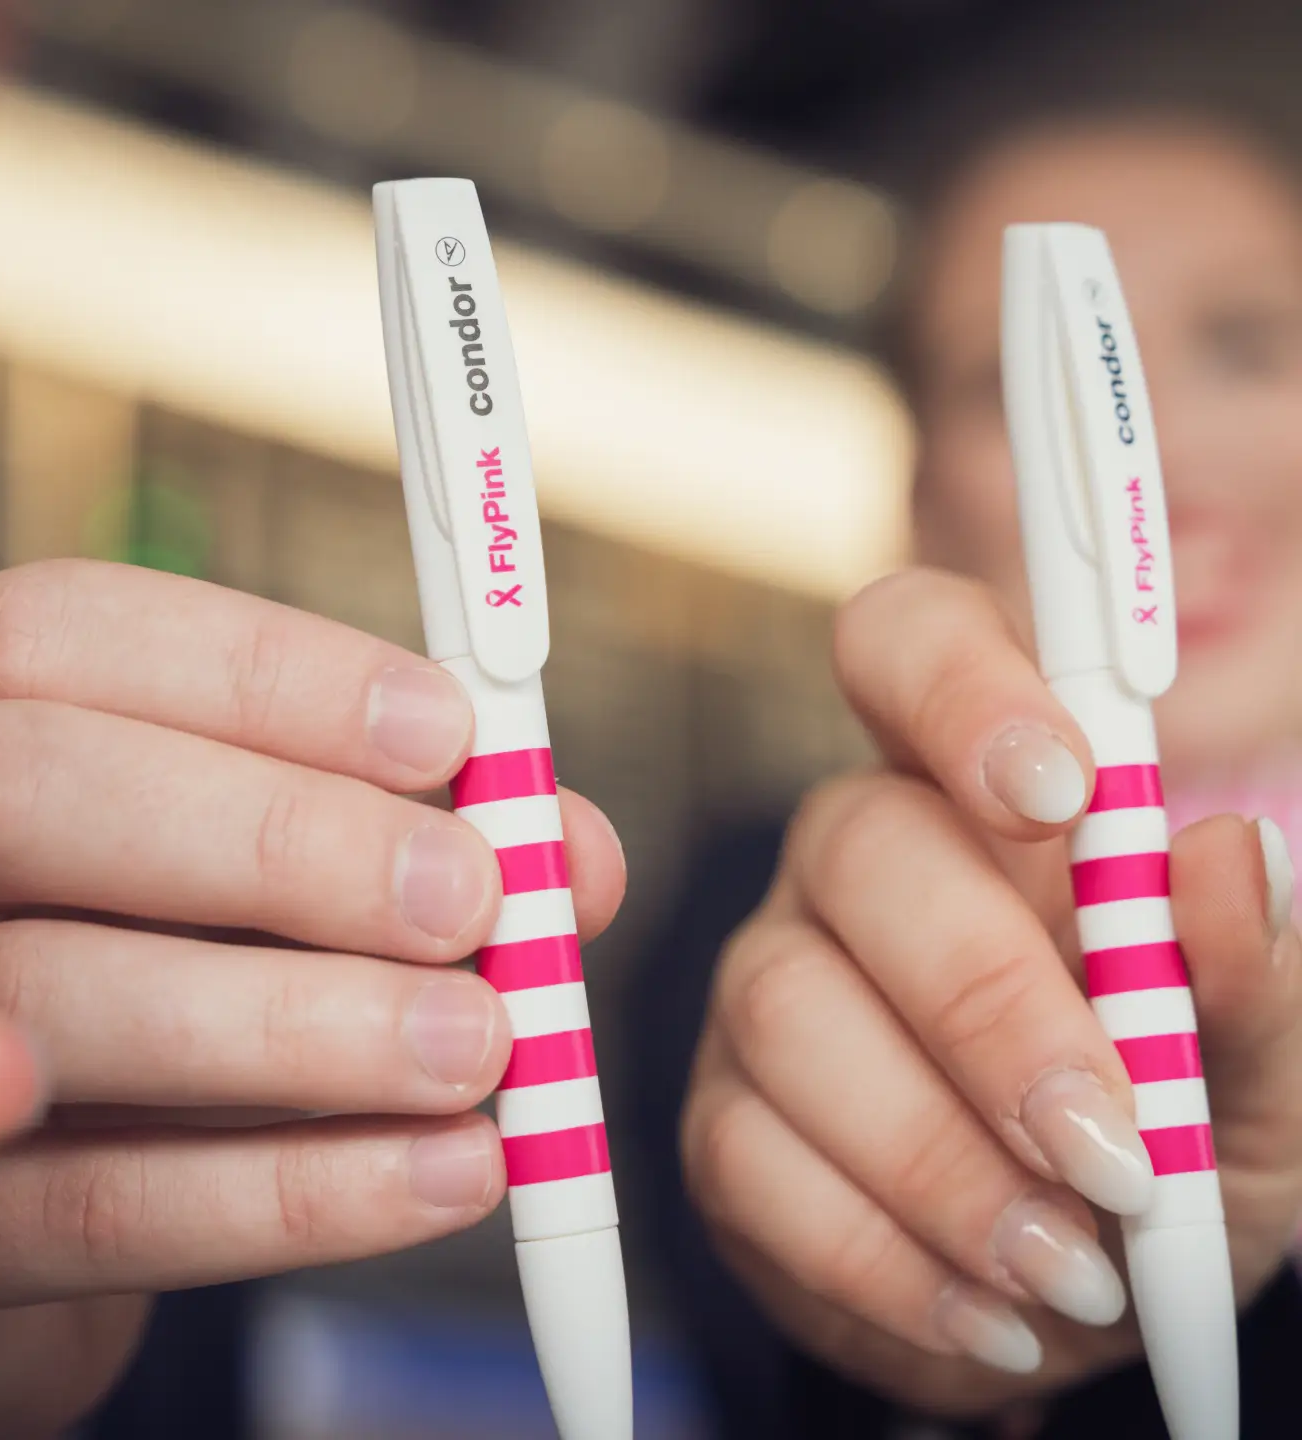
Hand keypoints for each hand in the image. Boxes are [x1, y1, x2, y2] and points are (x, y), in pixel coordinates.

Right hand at [0, 560, 625, 1438]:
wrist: (45, 1188)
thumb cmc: (173, 969)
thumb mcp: (270, 879)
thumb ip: (407, 837)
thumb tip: (570, 854)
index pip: (70, 635)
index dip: (268, 674)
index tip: (449, 732)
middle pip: (29, 787)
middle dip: (278, 838)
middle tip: (469, 902)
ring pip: (46, 997)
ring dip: (301, 1024)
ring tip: (480, 1050)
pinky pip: (89, 1204)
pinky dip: (284, 1189)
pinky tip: (441, 1175)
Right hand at [681, 568, 1301, 1417]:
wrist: (1080, 1295)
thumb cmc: (1178, 1144)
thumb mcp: (1260, 1073)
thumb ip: (1245, 973)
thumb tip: (1222, 859)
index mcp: (976, 792)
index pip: (909, 643)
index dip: (961, 688)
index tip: (1062, 793)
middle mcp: (849, 861)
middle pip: (856, 846)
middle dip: (988, 1005)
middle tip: (1113, 1152)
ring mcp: (767, 982)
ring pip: (786, 1010)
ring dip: (940, 1159)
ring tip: (1072, 1272)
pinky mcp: (722, 1118)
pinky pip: (747, 1160)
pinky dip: (881, 1258)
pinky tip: (986, 1314)